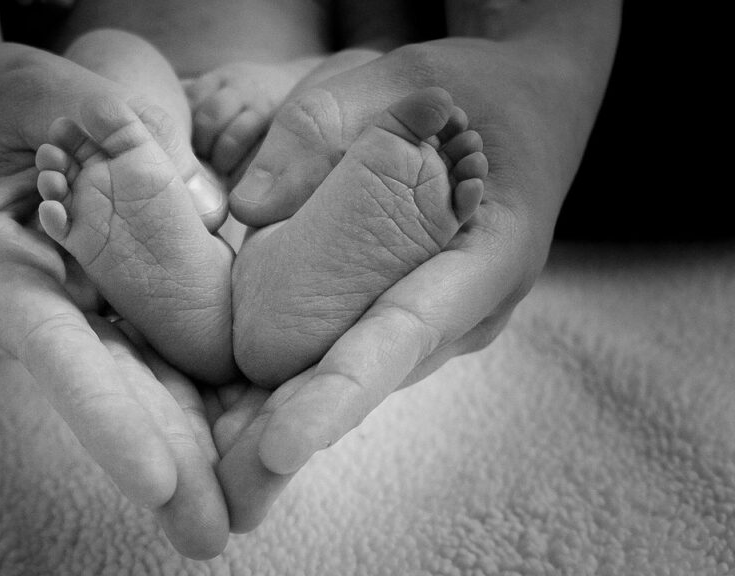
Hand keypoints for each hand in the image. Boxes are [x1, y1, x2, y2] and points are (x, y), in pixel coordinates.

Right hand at [0, 43, 230, 556]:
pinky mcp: (120, 300)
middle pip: (110, 391)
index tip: (153, 479)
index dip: (103, 415)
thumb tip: (164, 162)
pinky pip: (166, 347)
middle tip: (210, 534)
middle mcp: (45, 308)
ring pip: (143, 384)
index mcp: (0, 273)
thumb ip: (81, 113)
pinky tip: (246, 434)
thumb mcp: (21, 87)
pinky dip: (202, 393)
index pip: (56, 351)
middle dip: (162, 462)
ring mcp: (83, 311)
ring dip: (188, 449)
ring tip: (234, 514)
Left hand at [220, 37, 610, 528]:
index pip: (406, 332)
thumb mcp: (411, 77)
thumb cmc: (479, 90)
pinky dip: (300, 384)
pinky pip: (353, 351)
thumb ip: (328, 124)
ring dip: (289, 419)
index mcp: (489, 254)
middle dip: (296, 434)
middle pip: (372, 378)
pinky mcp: (410, 312)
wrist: (532, 104)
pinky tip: (243, 415)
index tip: (281, 448)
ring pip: (359, 375)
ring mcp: (443, 318)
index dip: (340, 395)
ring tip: (218, 468)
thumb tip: (249, 208)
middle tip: (225, 493)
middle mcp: (468, 307)